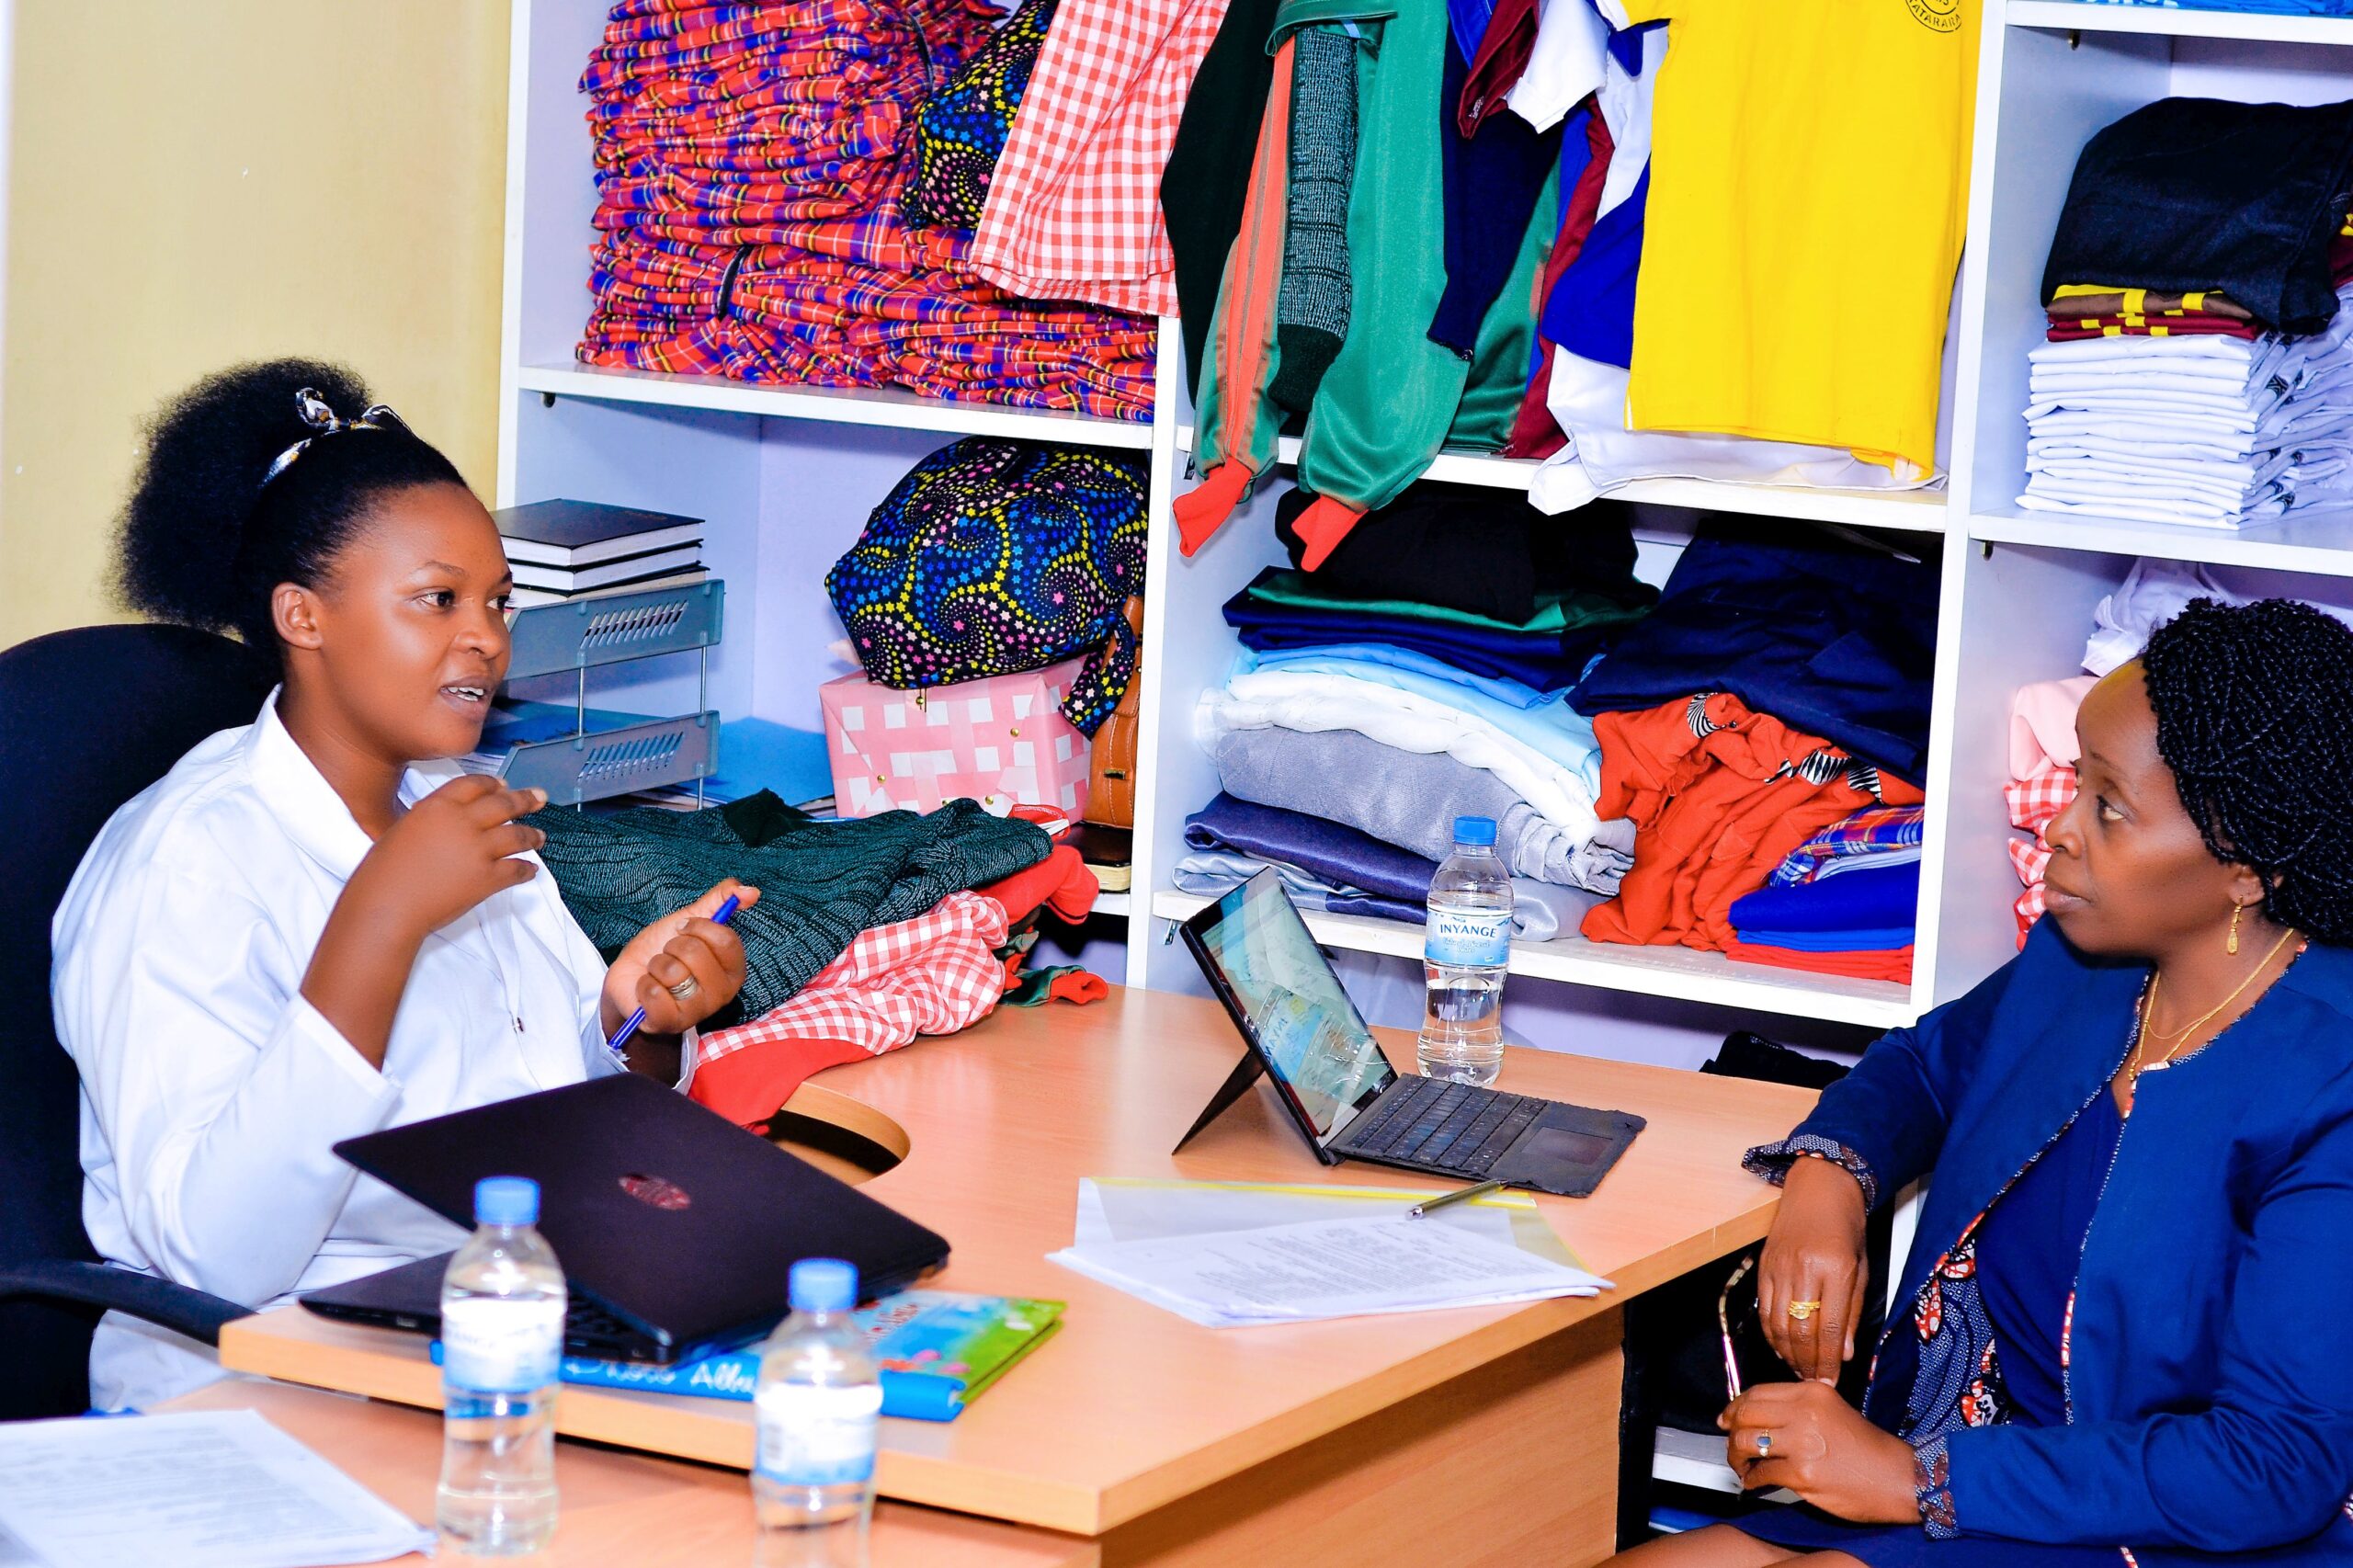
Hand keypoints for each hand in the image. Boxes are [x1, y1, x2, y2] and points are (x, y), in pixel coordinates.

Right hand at [342, 776, 547, 941]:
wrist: (387, 904)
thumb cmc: (384, 871)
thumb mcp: (404, 828)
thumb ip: (432, 819)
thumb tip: (449, 820)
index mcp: (438, 806)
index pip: (475, 785)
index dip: (493, 784)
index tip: (505, 785)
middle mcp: (462, 822)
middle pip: (503, 804)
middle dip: (525, 800)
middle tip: (539, 798)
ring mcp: (478, 850)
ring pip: (516, 836)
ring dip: (532, 836)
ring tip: (540, 836)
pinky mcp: (488, 877)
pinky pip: (516, 870)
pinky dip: (527, 870)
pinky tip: (530, 870)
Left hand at [601, 880, 761, 1039]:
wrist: (630, 978)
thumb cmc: (662, 951)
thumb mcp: (689, 920)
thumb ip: (719, 901)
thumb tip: (752, 891)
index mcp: (733, 969)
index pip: (726, 940)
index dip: (699, 928)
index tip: (682, 929)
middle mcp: (722, 994)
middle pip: (696, 953)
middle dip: (672, 948)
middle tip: (668, 956)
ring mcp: (697, 1012)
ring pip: (673, 973)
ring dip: (656, 966)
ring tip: (657, 975)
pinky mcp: (671, 1024)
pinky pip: (655, 993)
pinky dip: (644, 986)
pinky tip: (648, 991)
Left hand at [1721, 1381, 1920, 1523]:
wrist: (1897, 1477)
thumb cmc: (1867, 1448)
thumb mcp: (1832, 1410)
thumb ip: (1796, 1407)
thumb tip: (1751, 1414)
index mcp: (1811, 1393)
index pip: (1756, 1392)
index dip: (1735, 1407)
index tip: (1727, 1418)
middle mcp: (1804, 1413)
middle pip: (1745, 1415)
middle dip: (1731, 1432)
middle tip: (1732, 1445)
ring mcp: (1803, 1443)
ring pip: (1745, 1443)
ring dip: (1737, 1457)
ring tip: (1744, 1466)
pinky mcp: (1803, 1474)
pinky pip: (1761, 1474)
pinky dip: (1752, 1480)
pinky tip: (1756, 1482)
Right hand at [1757, 1155, 1870, 1382]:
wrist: (1819, 1189)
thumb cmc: (1846, 1228)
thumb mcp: (1861, 1269)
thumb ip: (1851, 1312)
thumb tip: (1844, 1352)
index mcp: (1836, 1269)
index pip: (1830, 1327)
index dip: (1829, 1361)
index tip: (1831, 1381)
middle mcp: (1805, 1269)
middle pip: (1801, 1330)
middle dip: (1807, 1362)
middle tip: (1814, 1381)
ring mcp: (1780, 1266)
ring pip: (1778, 1323)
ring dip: (1787, 1352)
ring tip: (1798, 1369)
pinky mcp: (1763, 1265)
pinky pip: (1763, 1308)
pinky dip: (1770, 1333)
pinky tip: (1781, 1346)